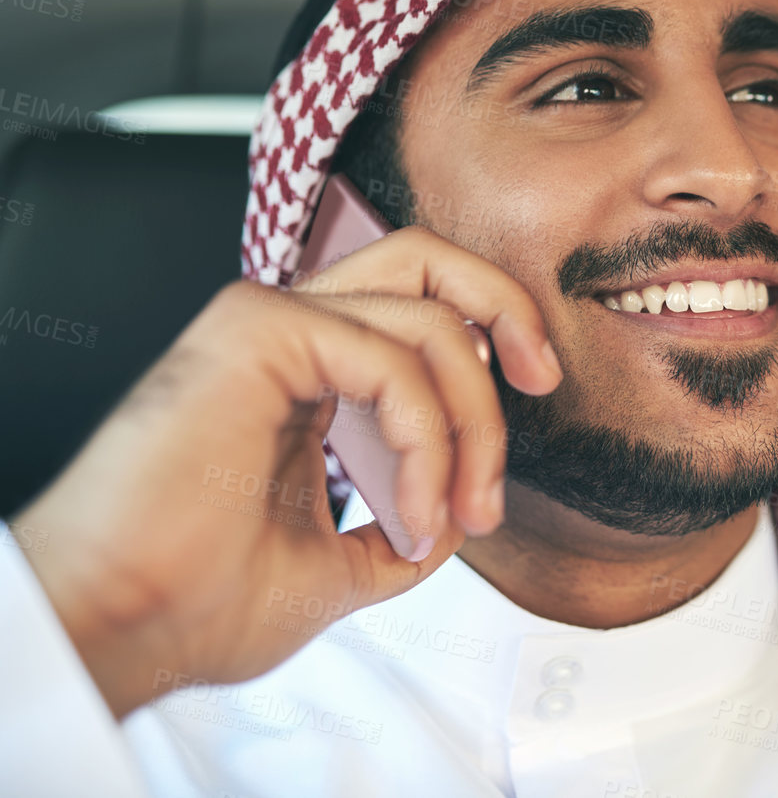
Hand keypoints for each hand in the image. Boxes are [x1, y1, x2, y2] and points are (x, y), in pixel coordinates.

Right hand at [10, 226, 564, 719]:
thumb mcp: (341, 563)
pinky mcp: (257, 328)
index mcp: (303, 372)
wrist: (119, 630)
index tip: (508, 449)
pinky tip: (414, 516)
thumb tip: (457, 513)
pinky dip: (431, 440)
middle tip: (545, 379)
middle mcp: (287, 330)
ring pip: (429, 317)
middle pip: (428, 259)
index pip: (418, 308)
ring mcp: (269, 320)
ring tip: (460, 514)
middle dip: (508, 306)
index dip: (489, 347)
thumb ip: (402, 523)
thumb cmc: (198, 601)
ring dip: (474, 424)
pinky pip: (394, 358)